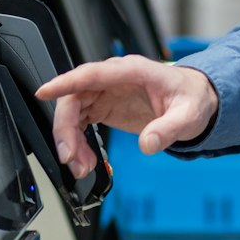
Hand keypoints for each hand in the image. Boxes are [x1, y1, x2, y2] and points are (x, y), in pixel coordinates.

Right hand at [34, 56, 218, 177]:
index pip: (91, 73)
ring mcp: (107, 93)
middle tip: (70, 158)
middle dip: (66, 129)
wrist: (196, 101)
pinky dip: (79, 144)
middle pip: (75, 98)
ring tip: (82, 167)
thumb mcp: (189, 115)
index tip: (44, 92)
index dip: (65, 82)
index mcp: (132, 72)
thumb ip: (169, 129)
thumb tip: (148, 143)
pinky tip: (86, 161)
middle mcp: (114, 80)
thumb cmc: (192, 98)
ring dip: (71, 141)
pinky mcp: (105, 107)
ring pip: (74, 113)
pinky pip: (81, 124)